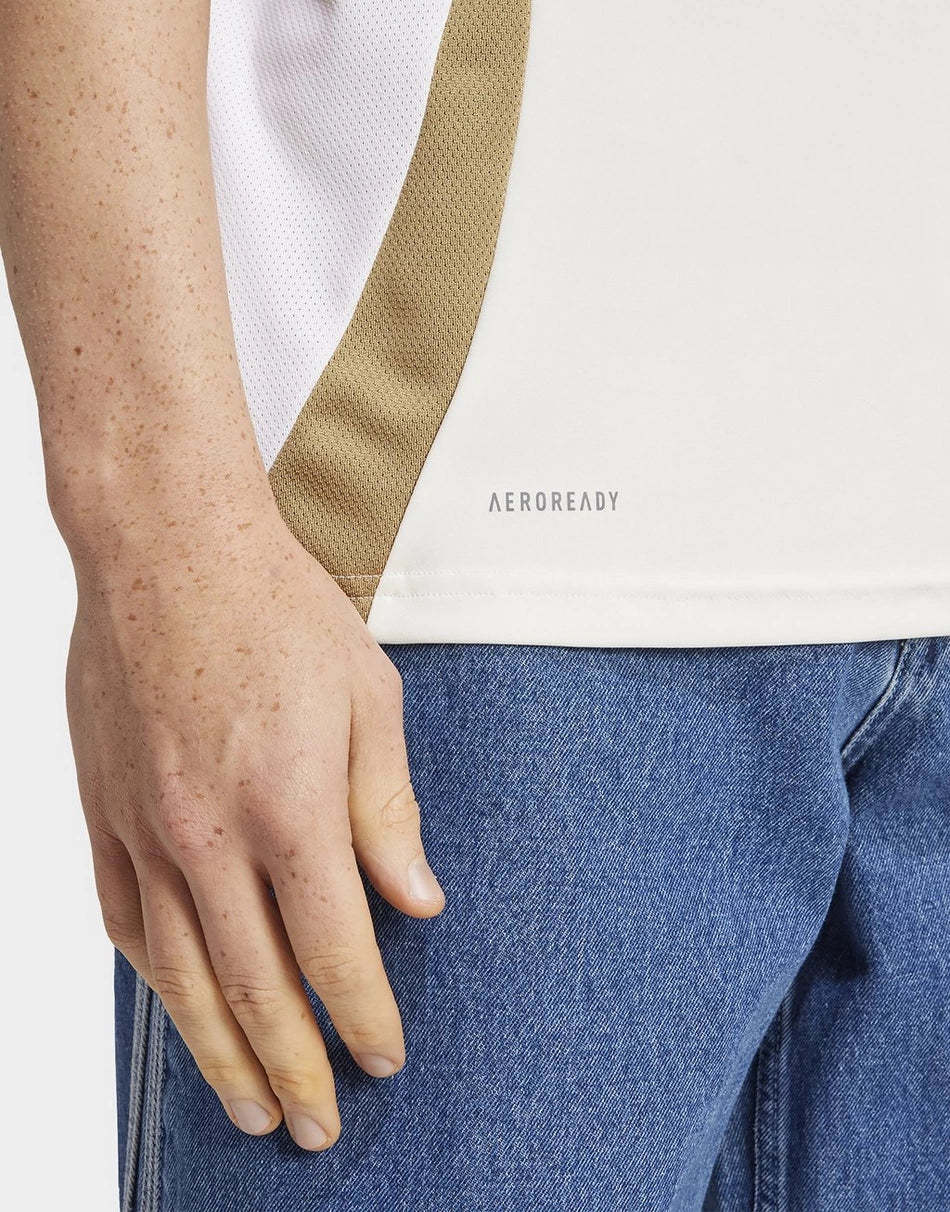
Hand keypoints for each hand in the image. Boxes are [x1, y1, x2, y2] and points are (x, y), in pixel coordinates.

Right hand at [66, 508, 444, 1150]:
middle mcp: (211, 833)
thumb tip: (416, 898)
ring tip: (248, 1109)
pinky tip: (180, 1013)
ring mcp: (146, 829)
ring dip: (219, 1053)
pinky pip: (126, 921)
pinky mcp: (104, 813)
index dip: (363, 1016)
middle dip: (294, 1069)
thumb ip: (389, 809)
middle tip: (315, 1129)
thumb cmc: (277, 611)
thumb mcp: (369, 699)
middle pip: (258, 987)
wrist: (168, 549)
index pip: (337, 948)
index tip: (384, 1059)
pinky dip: (157, 982)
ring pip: (183, 976)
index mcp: (291, 804)